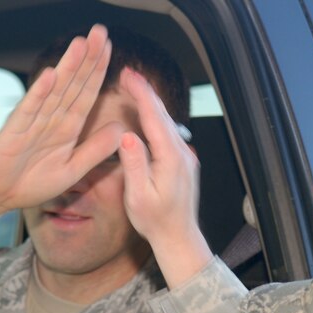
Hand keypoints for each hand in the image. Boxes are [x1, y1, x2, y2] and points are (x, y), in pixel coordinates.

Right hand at [0, 24, 121, 215]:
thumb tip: (120, 129)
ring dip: (67, 68)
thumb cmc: (30, 183)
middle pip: (73, 84)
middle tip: (100, 31)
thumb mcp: (72, 170)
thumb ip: (94, 151)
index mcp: (67, 128)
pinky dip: (40, 93)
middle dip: (87, 59)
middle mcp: (51, 119)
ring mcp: (32, 122)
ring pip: (54, 91)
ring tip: (81, 44)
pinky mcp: (15, 132)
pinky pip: (30, 110)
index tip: (110, 49)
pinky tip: (51, 76)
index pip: (86, 94)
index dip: (98, 71)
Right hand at [118, 67, 212, 287]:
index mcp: (171, 159)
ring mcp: (186, 157)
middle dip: (146, 93)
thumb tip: (127, 136)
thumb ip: (134, 165)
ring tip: (134, 89)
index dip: (141, 94)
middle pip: (163, 116)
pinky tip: (146, 115)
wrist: (178, 237)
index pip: (154, 118)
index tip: (129, 76)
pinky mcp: (183, 162)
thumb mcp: (137, 196)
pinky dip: (156, 120)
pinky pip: (169, 134)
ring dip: (151, 105)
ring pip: (167, 124)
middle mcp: (182, 154)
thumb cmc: (155, 222)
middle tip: (128, 75)